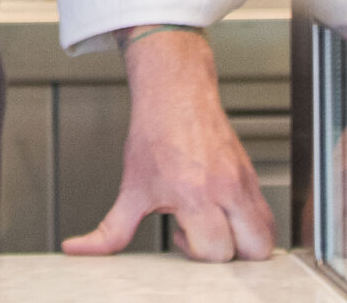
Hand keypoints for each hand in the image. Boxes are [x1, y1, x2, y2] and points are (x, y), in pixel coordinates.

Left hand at [64, 29, 274, 261]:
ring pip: (267, 237)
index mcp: (194, 193)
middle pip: (253, 250)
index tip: (178, 232)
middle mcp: (226, 188)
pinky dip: (252, 227)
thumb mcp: (131, 188)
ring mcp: (243, 182)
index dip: (195, 251)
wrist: (175, 91)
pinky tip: (225, 214)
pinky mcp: (252, 176)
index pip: (214, 250)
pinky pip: (267, 217)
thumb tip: (79, 250)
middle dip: (227, 254)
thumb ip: (111, 230)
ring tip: (216, 226)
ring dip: (245, 244)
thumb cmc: (154, 134)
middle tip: (202, 234)